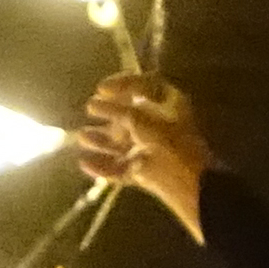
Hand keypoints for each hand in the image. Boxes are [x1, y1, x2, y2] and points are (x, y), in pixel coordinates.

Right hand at [71, 73, 213, 226]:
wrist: (186, 184)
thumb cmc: (168, 143)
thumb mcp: (140, 120)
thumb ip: (116, 111)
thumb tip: (93, 104)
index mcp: (169, 105)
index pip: (145, 86)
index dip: (123, 83)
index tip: (101, 88)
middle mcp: (160, 125)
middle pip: (130, 115)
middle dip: (108, 113)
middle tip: (90, 108)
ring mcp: (152, 150)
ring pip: (122, 144)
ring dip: (101, 140)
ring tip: (82, 136)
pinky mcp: (144, 172)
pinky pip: (120, 168)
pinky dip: (103, 166)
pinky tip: (85, 163)